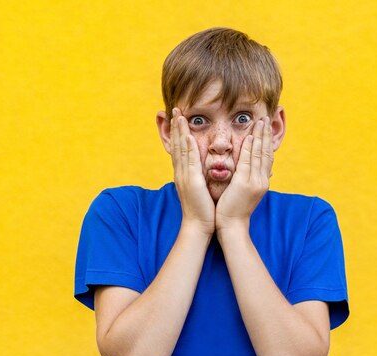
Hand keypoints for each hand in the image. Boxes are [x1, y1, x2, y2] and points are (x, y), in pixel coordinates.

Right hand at [170, 108, 215, 235]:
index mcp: (184, 174)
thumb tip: (202, 169)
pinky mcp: (190, 180)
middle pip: (176, 145)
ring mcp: (184, 175)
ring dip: (179, 131)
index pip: (179, 149)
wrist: (198, 225)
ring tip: (178, 115)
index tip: (177, 119)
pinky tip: (186, 135)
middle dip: (175, 127)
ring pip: (180, 149)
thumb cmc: (202, 209)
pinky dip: (187, 146)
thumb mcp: (200, 189)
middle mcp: (181, 172)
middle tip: (174, 110)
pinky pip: (188, 160)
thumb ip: (199, 176)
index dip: (177, 133)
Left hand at [216, 116, 272, 232]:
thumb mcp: (245, 193)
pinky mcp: (245, 184)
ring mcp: (255, 182)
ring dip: (260, 136)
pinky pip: (248, 161)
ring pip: (259, 154)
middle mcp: (261, 180)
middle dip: (266, 134)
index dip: (267, 141)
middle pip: (266, 152)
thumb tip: (250, 170)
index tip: (266, 127)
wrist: (232, 226)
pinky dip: (249, 148)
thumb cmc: (234, 210)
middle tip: (267, 117)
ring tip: (260, 121)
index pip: (266, 157)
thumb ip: (249, 179)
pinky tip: (250, 136)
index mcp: (261, 182)